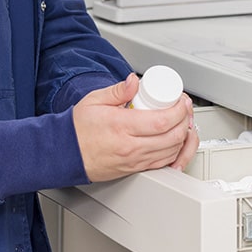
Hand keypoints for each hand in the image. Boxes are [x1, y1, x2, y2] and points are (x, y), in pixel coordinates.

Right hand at [72, 73, 198, 182]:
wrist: (66, 154)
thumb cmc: (78, 129)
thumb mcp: (95, 100)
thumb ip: (118, 90)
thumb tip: (135, 81)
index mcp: (122, 126)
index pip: (163, 121)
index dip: (179, 110)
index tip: (181, 101)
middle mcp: (130, 147)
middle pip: (172, 137)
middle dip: (185, 120)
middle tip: (184, 109)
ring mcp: (134, 161)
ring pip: (171, 151)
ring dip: (182, 136)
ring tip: (180, 121)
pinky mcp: (135, 170)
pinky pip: (163, 163)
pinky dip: (174, 151)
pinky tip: (173, 139)